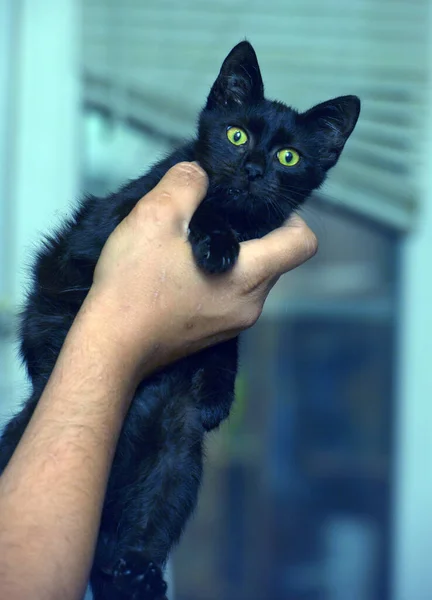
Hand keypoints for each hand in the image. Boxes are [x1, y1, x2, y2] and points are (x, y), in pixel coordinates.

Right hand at [88, 161, 316, 379]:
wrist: (108, 346)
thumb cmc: (133, 286)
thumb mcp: (154, 218)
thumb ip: (184, 184)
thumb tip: (199, 173)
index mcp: (248, 277)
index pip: (303, 244)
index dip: (291, 218)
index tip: (259, 208)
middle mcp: (249, 305)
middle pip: (276, 260)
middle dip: (254, 235)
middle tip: (215, 219)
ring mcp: (232, 325)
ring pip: (252, 279)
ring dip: (233, 258)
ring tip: (192, 245)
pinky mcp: (213, 336)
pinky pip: (231, 298)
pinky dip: (217, 279)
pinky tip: (182, 271)